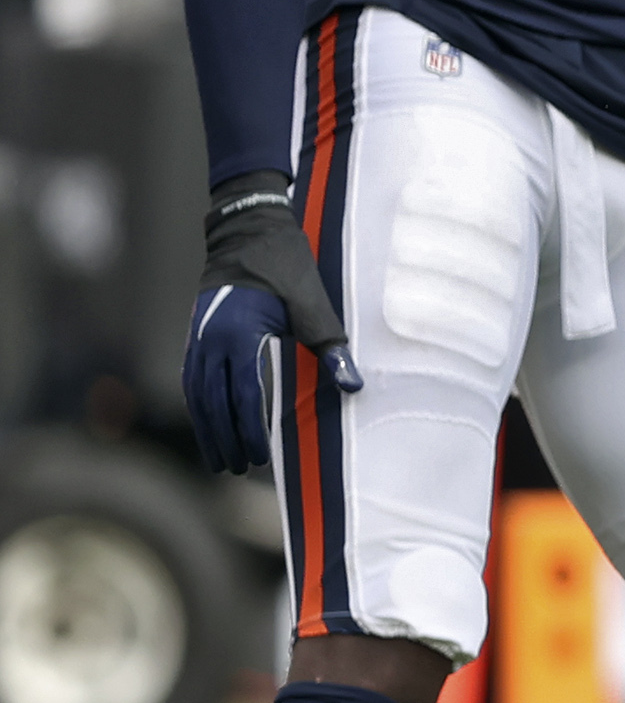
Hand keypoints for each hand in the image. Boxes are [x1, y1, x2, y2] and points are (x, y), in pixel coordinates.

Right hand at [185, 172, 359, 475]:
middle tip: (238, 469)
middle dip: (225, 439)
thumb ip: (330, 348)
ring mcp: (197, 338)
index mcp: (239, 335)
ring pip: (196, 395)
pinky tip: (209, 425)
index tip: (259, 457)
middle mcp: (210, 340)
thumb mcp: (314, 307)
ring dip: (207, 429)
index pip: (241, 395)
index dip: (248, 430)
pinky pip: (192, 380)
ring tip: (221, 460)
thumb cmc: (287, 268)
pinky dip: (198, 407)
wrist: (248, 233)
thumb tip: (353, 385)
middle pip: (213, 403)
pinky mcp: (195, 335)